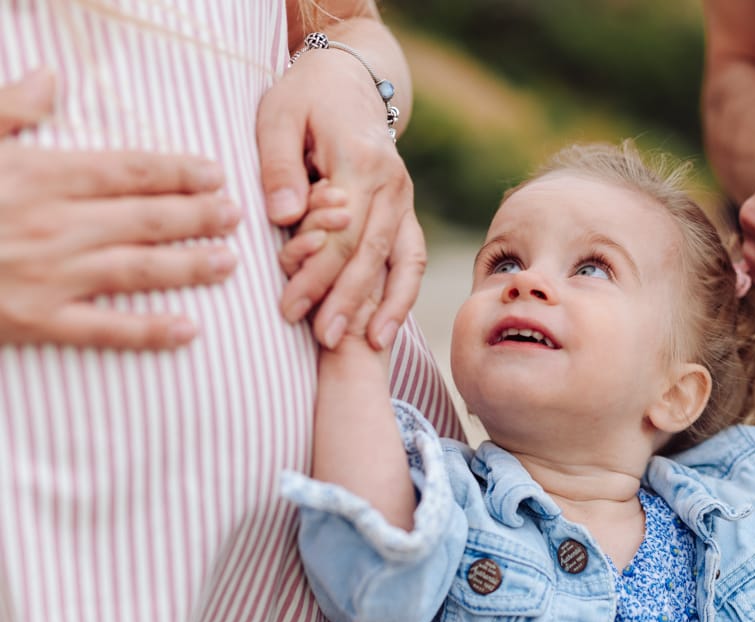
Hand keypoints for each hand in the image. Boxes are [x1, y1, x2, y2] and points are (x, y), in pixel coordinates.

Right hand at [0, 69, 240, 348]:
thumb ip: (11, 109)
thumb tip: (52, 78)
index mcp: (38, 175)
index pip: (127, 170)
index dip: (178, 171)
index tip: (215, 173)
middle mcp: (53, 224)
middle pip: (146, 217)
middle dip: (198, 215)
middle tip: (237, 215)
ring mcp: (49, 275)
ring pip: (138, 269)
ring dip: (190, 265)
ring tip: (228, 261)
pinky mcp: (38, 321)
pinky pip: (107, 329)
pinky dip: (150, 330)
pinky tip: (190, 329)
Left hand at [257, 46, 423, 350]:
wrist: (349, 78)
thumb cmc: (304, 97)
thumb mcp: (278, 116)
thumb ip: (279, 167)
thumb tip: (285, 218)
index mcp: (363, 161)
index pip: (341, 233)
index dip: (317, 275)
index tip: (289, 308)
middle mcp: (393, 184)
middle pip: (372, 255)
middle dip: (349, 302)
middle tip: (324, 341)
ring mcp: (405, 199)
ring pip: (403, 261)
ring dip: (387, 306)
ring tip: (370, 346)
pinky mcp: (405, 210)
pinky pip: (412, 257)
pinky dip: (402, 293)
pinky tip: (385, 326)